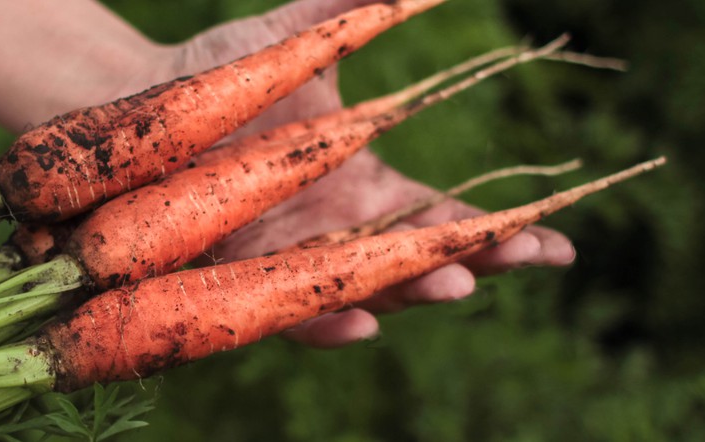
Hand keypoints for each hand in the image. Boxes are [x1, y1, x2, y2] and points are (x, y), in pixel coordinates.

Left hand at [134, 0, 576, 347]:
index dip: (504, 231)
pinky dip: (326, 323)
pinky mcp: (243, 279)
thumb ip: (358, 1)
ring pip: (369, 291)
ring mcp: (295, 260)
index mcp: (366, 187)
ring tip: (457, 281)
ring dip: (414, 290)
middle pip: (424, 261)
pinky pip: (290, 315)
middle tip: (533, 254)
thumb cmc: (223, 72)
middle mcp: (339, 233)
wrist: (142, 104)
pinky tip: (361, 320)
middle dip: (481, 262)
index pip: (447, 220)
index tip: (561, 239)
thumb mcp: (303, 34)